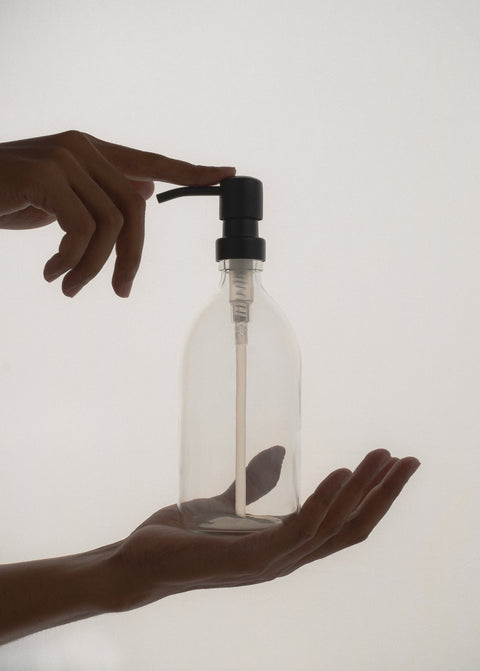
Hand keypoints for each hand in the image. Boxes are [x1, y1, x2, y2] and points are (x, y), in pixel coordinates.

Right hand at [0, 131, 234, 296]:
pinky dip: (72, 262)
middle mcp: (83, 148)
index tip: (226, 173)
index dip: (190, 169)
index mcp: (89, 151)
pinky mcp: (47, 176)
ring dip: (93, 267)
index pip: (150, 161)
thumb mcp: (57, 198)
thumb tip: (144, 189)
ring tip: (69, 287)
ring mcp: (65, 158)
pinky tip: (50, 274)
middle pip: (135, 208)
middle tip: (118, 290)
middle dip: (132, 256)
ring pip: (112, 224)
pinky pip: (84, 231)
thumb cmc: (3, 196)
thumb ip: (99, 193)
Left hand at [111, 448, 419, 610]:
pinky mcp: (252, 558)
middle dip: (384, 494)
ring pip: (334, 526)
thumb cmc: (183, 537)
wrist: (140, 562)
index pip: (343, 524)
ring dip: (363, 491)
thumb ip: (252, 487)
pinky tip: (342, 474)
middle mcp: (288, 559)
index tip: (394, 466)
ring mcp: (273, 562)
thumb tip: (279, 454)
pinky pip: (300, 528)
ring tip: (383, 458)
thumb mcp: (225, 505)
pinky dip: (325, 500)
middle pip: (351, 527)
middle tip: (408, 459)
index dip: (374, 499)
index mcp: (286, 547)